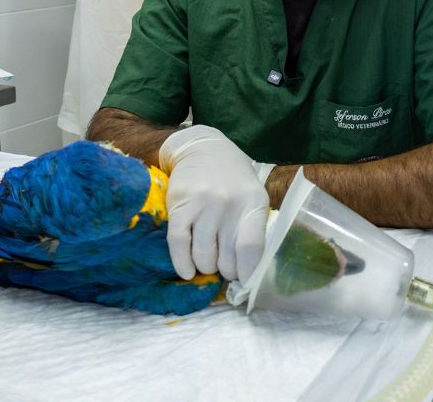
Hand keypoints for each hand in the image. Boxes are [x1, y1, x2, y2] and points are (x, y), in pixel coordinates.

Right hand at [158, 125, 267, 281]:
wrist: (202, 147)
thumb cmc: (232, 179)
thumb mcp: (252, 196)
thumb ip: (252, 229)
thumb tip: (245, 273)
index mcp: (253, 202)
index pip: (252, 248)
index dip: (247, 273)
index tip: (244, 284)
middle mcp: (229, 203)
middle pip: (226, 258)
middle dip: (225, 270)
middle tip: (223, 266)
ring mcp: (203, 204)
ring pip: (203, 256)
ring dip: (204, 267)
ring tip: (206, 262)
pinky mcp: (179, 206)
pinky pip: (179, 245)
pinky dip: (182, 264)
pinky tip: (187, 271)